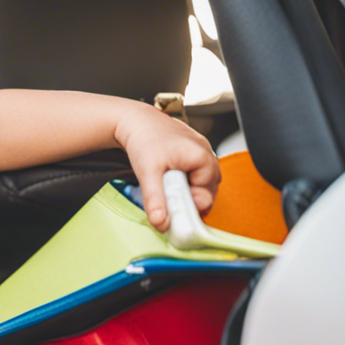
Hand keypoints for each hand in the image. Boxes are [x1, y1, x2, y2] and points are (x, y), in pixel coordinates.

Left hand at [115, 105, 219, 231]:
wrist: (136, 120)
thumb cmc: (144, 140)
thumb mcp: (148, 174)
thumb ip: (155, 200)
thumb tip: (162, 224)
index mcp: (203, 158)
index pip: (207, 196)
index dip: (189, 206)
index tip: (172, 211)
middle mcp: (208, 154)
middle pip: (206, 191)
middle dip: (187, 199)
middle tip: (166, 197)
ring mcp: (203, 152)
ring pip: (200, 184)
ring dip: (185, 190)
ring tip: (166, 184)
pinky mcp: (195, 153)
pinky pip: (195, 174)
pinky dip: (183, 181)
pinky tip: (169, 179)